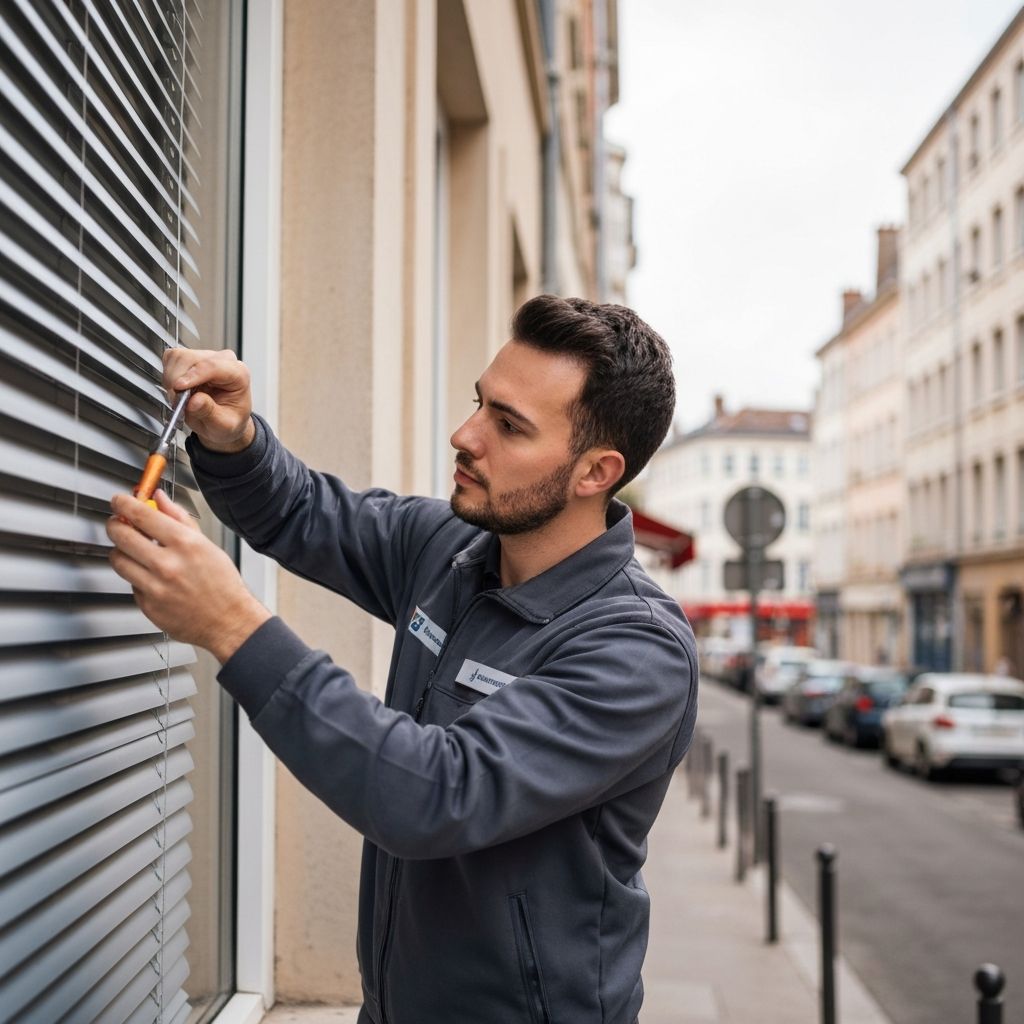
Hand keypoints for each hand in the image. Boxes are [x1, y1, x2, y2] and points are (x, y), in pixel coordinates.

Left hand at [108, 490, 270, 662]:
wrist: (228, 621)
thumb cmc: (222, 584)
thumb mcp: (206, 544)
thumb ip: (179, 518)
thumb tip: (160, 499)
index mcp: (184, 544)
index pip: (142, 515)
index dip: (123, 504)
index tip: (119, 501)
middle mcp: (167, 565)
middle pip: (121, 535)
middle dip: (115, 525)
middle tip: (118, 523)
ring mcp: (154, 587)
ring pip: (118, 559)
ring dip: (121, 551)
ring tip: (133, 551)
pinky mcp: (147, 605)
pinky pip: (130, 583)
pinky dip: (136, 576)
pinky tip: (152, 576)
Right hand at [163, 347, 255, 452]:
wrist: (223, 422)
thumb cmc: (228, 421)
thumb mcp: (224, 425)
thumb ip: (210, 413)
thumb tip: (194, 401)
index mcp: (238, 374)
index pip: (213, 366)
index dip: (193, 375)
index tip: (178, 387)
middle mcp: (223, 361)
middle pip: (191, 359)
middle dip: (178, 380)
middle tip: (178, 401)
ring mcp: (206, 357)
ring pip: (178, 357)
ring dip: (172, 379)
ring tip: (180, 398)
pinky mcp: (191, 358)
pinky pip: (172, 359)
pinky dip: (168, 375)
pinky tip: (178, 389)